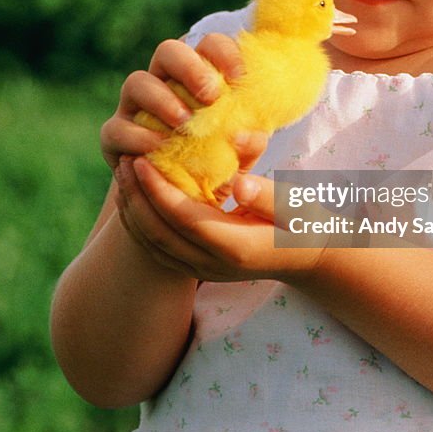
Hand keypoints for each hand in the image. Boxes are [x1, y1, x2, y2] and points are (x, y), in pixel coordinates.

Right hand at [100, 33, 243, 172]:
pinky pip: (117, 128)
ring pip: (137, 82)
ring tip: (184, 122)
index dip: (224, 53)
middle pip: (168, 51)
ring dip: (162, 100)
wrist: (182, 200)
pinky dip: (138, 137)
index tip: (240, 76)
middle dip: (189, 67)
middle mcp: (164, 84)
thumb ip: (249, 144)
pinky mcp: (115, 136)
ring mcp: (135, 108)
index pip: (209, 46)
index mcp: (199, 78)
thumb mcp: (240, 158)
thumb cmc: (217, 167)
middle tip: (210, 96)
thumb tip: (249, 135)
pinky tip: (160, 148)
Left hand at [114, 133, 325, 282]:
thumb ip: (266, 194)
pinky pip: (158, 249)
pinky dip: (140, 224)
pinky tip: (134, 198)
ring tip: (123, 174)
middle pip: (159, 234)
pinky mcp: (198, 269)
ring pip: (153, 246)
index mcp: (236, 248)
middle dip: (136, 197)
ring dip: (133, 211)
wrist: (310, 257)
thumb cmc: (305, 222)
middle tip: (123, 161)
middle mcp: (214, 265)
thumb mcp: (295, 205)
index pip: (184, 218)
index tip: (141, 160)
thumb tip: (239, 181)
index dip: (158, 190)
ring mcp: (204, 271)